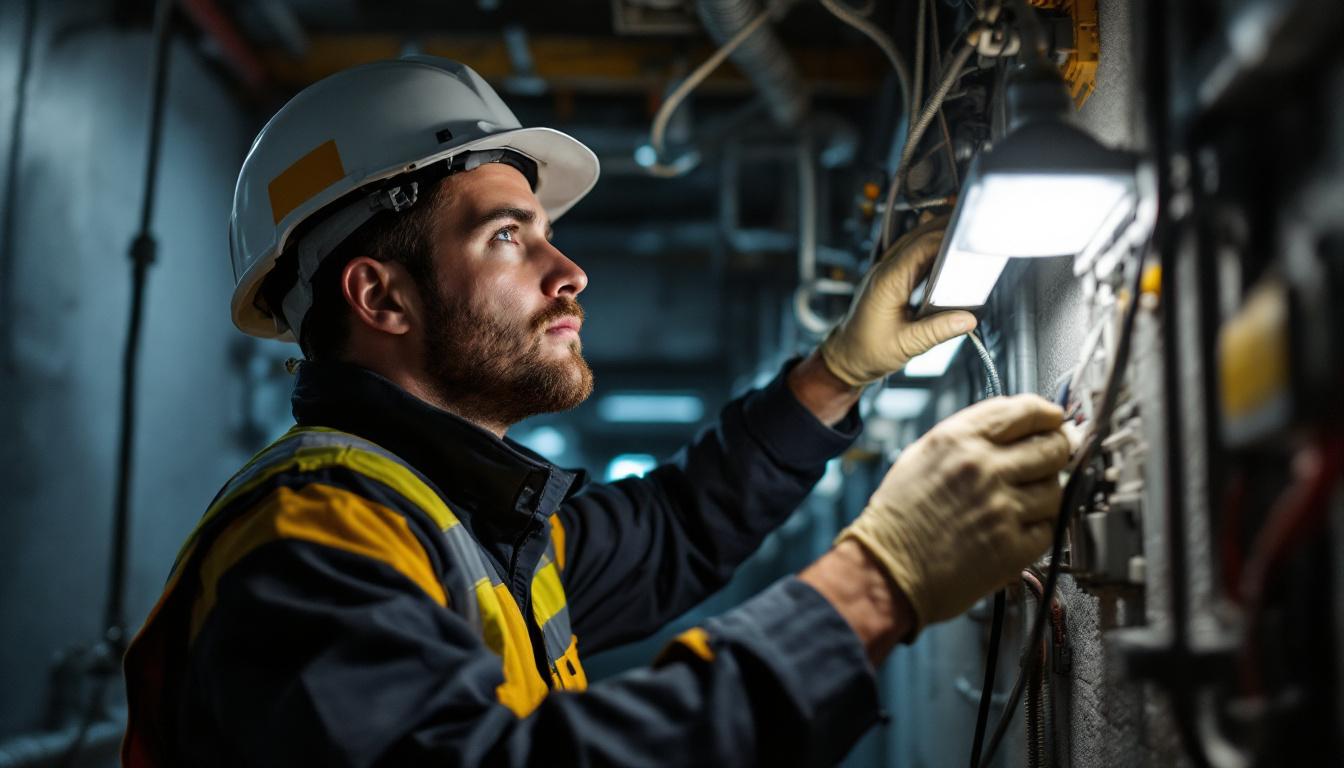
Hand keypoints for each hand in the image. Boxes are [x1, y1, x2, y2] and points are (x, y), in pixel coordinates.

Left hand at [818, 218, 977, 386]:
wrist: (846, 356)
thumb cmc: (867, 351)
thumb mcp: (906, 345)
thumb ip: (937, 331)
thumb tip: (968, 319)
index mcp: (887, 282)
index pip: (921, 247)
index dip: (947, 240)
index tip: (972, 240)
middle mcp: (885, 270)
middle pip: (919, 236)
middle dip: (946, 230)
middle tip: (976, 232)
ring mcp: (886, 271)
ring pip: (915, 240)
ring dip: (939, 235)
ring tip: (967, 237)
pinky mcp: (890, 277)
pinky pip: (912, 253)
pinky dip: (931, 249)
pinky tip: (947, 253)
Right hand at [836, 395, 1069, 632]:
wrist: (886, 570)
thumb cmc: (897, 518)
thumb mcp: (922, 455)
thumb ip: (969, 436)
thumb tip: (1014, 429)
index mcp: (958, 440)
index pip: (1025, 411)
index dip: (1047, 413)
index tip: (1053, 419)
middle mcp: (983, 468)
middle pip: (1053, 447)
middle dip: (1058, 450)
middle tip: (1052, 457)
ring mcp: (1002, 508)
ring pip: (1057, 488)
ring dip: (1048, 491)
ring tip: (1027, 499)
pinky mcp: (1013, 547)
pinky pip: (1050, 527)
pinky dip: (1042, 525)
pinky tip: (1020, 526)